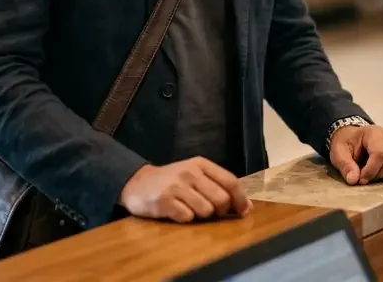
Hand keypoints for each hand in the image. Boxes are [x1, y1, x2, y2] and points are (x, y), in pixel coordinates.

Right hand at [118, 158, 251, 222]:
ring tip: (190, 209)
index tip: (244, 211)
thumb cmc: (172, 181)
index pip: (230, 181)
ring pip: (206, 211)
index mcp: (200, 164)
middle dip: (221, 210)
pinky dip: (185, 219)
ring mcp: (176, 186)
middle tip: (211, 211)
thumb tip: (246, 206)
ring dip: (201, 216)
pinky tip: (177, 212)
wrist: (137, 183)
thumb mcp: (194, 174)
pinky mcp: (164, 201)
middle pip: (221, 199)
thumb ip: (218, 185)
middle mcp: (190, 172)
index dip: (241, 199)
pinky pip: (187, 218)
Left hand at [329, 125, 382, 184]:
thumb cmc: (346, 143)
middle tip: (363, 175)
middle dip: (375, 175)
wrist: (354, 137)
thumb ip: (345, 165)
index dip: (370, 171)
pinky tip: (378, 169)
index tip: (360, 179)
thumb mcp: (338, 152)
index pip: (379, 154)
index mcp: (374, 132)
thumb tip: (353, 180)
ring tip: (370, 171)